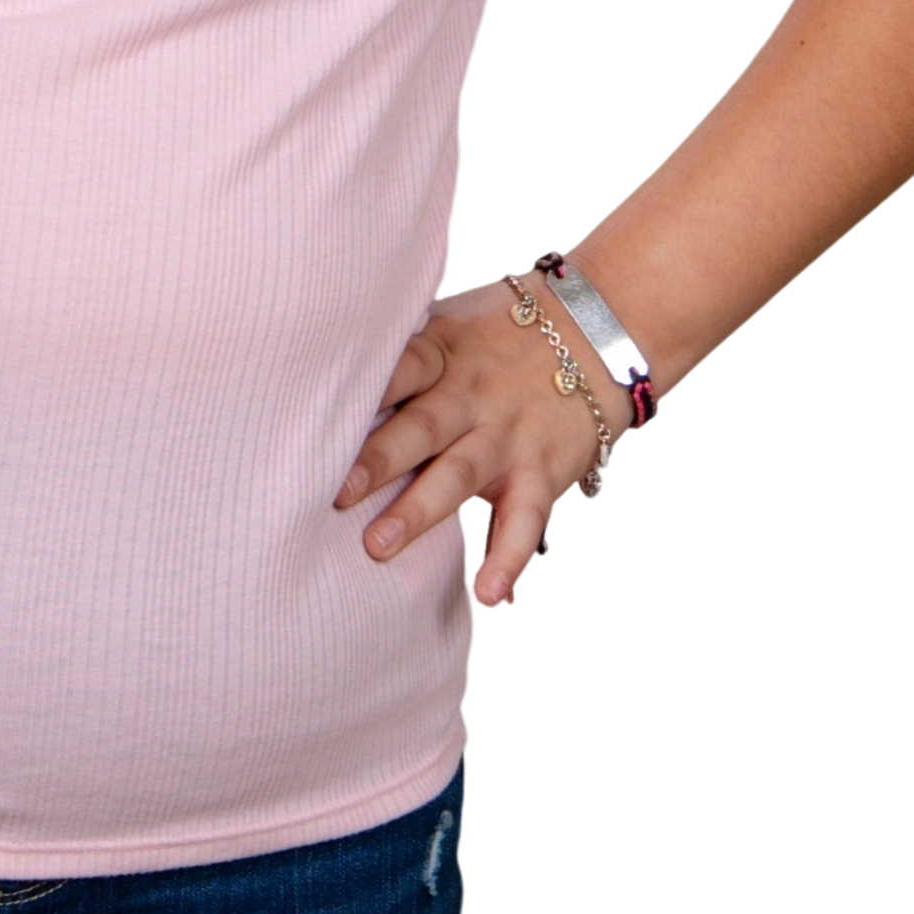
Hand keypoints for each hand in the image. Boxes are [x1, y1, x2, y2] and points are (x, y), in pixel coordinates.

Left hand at [333, 277, 635, 612]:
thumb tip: (315, 356)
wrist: (598, 331)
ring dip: (420, 511)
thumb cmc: (500, 331)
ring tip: (377, 546)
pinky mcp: (541, 473)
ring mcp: (508, 436)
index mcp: (443, 352)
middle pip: (422, 426)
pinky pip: (527, 521)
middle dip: (379, 459)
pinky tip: (486, 594)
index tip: (314, 417)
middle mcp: (473, 394)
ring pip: (460, 474)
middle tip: (335, 492)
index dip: (363, 391)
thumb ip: (399, 343)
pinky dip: (509, 559)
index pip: (401, 367)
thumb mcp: (449, 320)